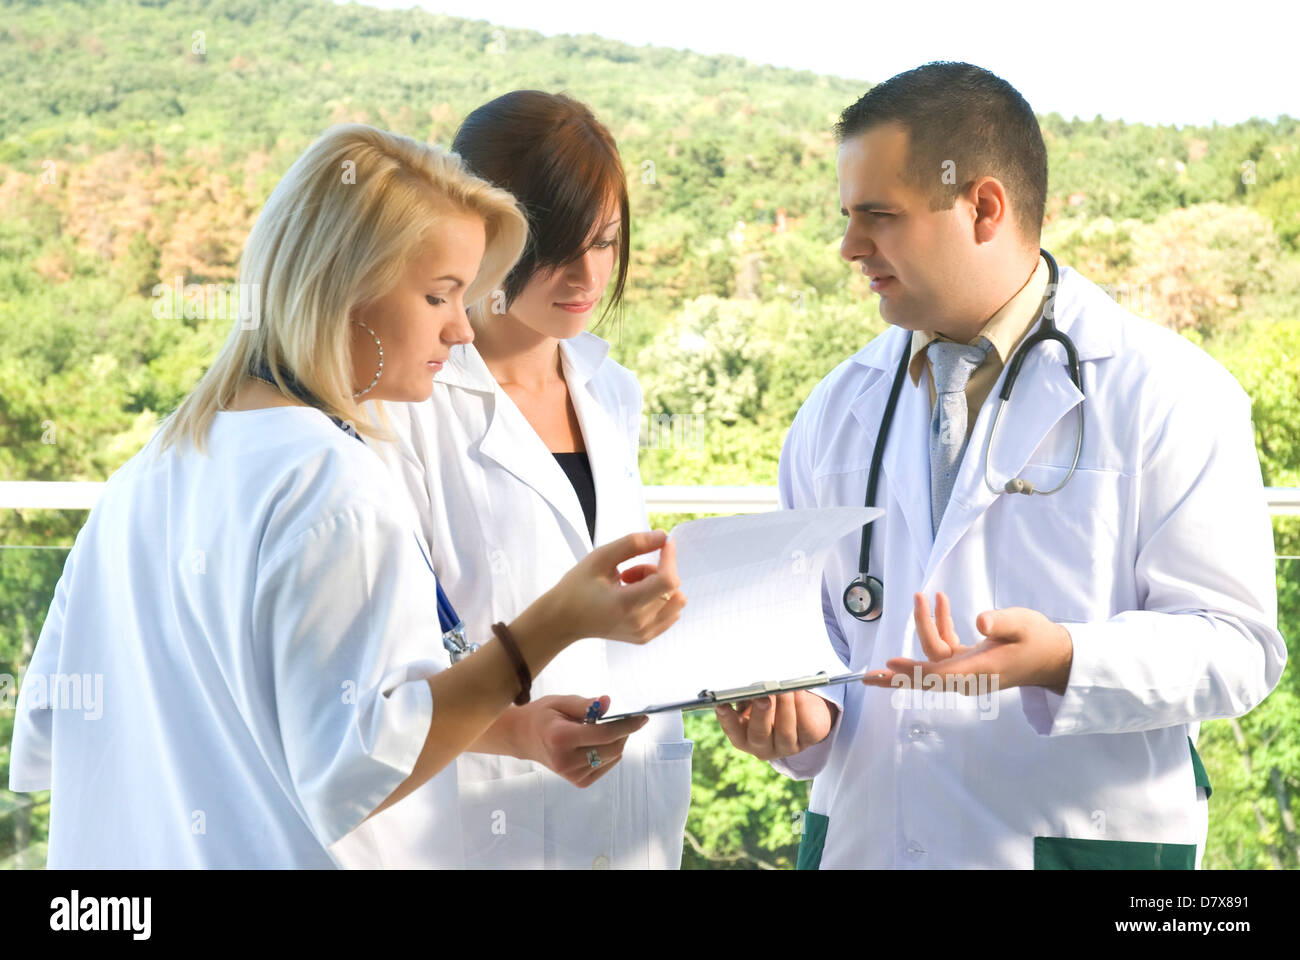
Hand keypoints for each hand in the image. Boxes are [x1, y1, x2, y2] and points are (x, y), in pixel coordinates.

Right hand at [508, 694, 648, 786]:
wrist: (524, 738)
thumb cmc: (543, 716)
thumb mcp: (560, 702)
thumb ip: (585, 704)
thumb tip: (608, 702)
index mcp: (560, 738)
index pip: (603, 734)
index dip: (627, 725)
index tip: (642, 717)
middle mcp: (566, 761)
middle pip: (612, 748)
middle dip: (623, 732)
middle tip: (625, 719)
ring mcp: (572, 775)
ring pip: (612, 757)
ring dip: (616, 742)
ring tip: (602, 729)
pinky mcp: (578, 782)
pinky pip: (606, 765)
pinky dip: (609, 752)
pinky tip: (597, 743)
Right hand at [544, 530, 685, 644]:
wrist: (563, 620)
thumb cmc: (577, 587)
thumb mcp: (600, 557)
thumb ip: (633, 544)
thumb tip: (663, 536)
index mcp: (626, 604)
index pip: (668, 580)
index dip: (670, 557)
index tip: (662, 544)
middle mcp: (639, 623)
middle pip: (673, 588)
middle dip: (659, 571)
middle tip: (629, 571)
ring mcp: (644, 633)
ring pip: (676, 601)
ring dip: (660, 586)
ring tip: (632, 585)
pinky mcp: (645, 637)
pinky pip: (671, 613)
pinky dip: (659, 599)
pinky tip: (636, 596)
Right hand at [713, 690, 837, 760]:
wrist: (803, 708)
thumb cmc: (772, 701)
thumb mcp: (756, 698)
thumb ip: (749, 695)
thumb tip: (750, 686)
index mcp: (744, 736)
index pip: (732, 730)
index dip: (726, 719)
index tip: (721, 704)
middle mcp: (763, 746)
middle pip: (759, 736)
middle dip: (760, 715)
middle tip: (761, 697)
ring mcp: (786, 747)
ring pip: (785, 733)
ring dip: (784, 708)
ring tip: (784, 689)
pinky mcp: (807, 741)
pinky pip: (806, 728)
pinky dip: (802, 708)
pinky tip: (799, 692)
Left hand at [860, 592, 1073, 694]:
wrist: (1054, 656)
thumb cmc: (1038, 639)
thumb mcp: (1022, 624)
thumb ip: (1000, 622)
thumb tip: (980, 623)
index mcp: (980, 670)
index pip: (940, 674)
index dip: (913, 672)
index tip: (890, 666)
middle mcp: (970, 675)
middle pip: (925, 678)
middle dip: (896, 676)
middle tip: (866, 676)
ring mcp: (968, 671)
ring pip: (933, 656)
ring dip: (924, 626)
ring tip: (921, 595)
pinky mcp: (968, 663)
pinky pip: (944, 649)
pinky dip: (939, 626)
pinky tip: (940, 603)